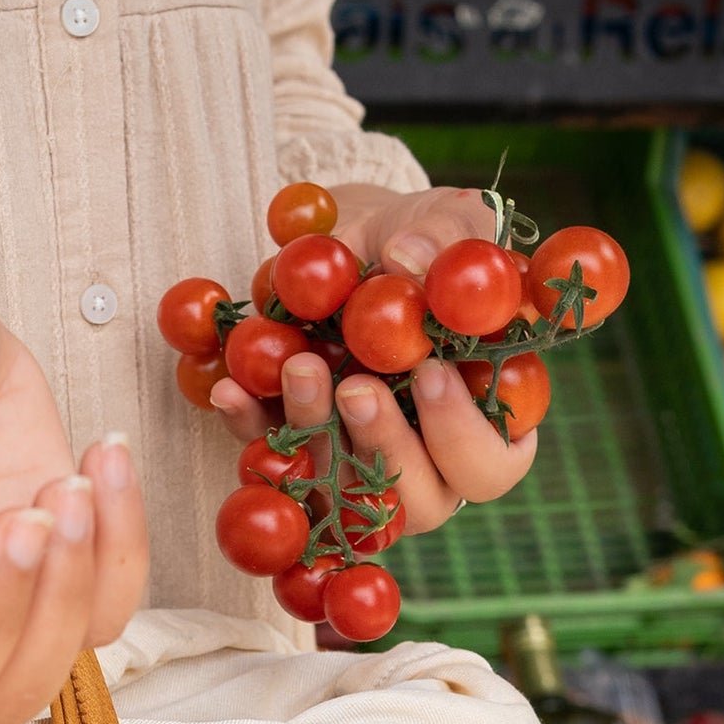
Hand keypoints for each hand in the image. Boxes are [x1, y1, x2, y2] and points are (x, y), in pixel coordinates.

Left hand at [208, 182, 534, 532]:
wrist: (354, 249)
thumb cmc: (425, 243)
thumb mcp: (453, 221)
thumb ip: (451, 238)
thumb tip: (410, 260)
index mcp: (490, 423)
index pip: (491, 465)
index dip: (462, 435)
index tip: (430, 373)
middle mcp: (431, 466)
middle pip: (419, 502)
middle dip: (384, 445)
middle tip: (356, 388)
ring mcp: (362, 474)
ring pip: (342, 493)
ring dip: (316, 434)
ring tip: (300, 365)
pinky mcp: (300, 458)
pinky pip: (272, 466)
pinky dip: (250, 427)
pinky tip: (232, 388)